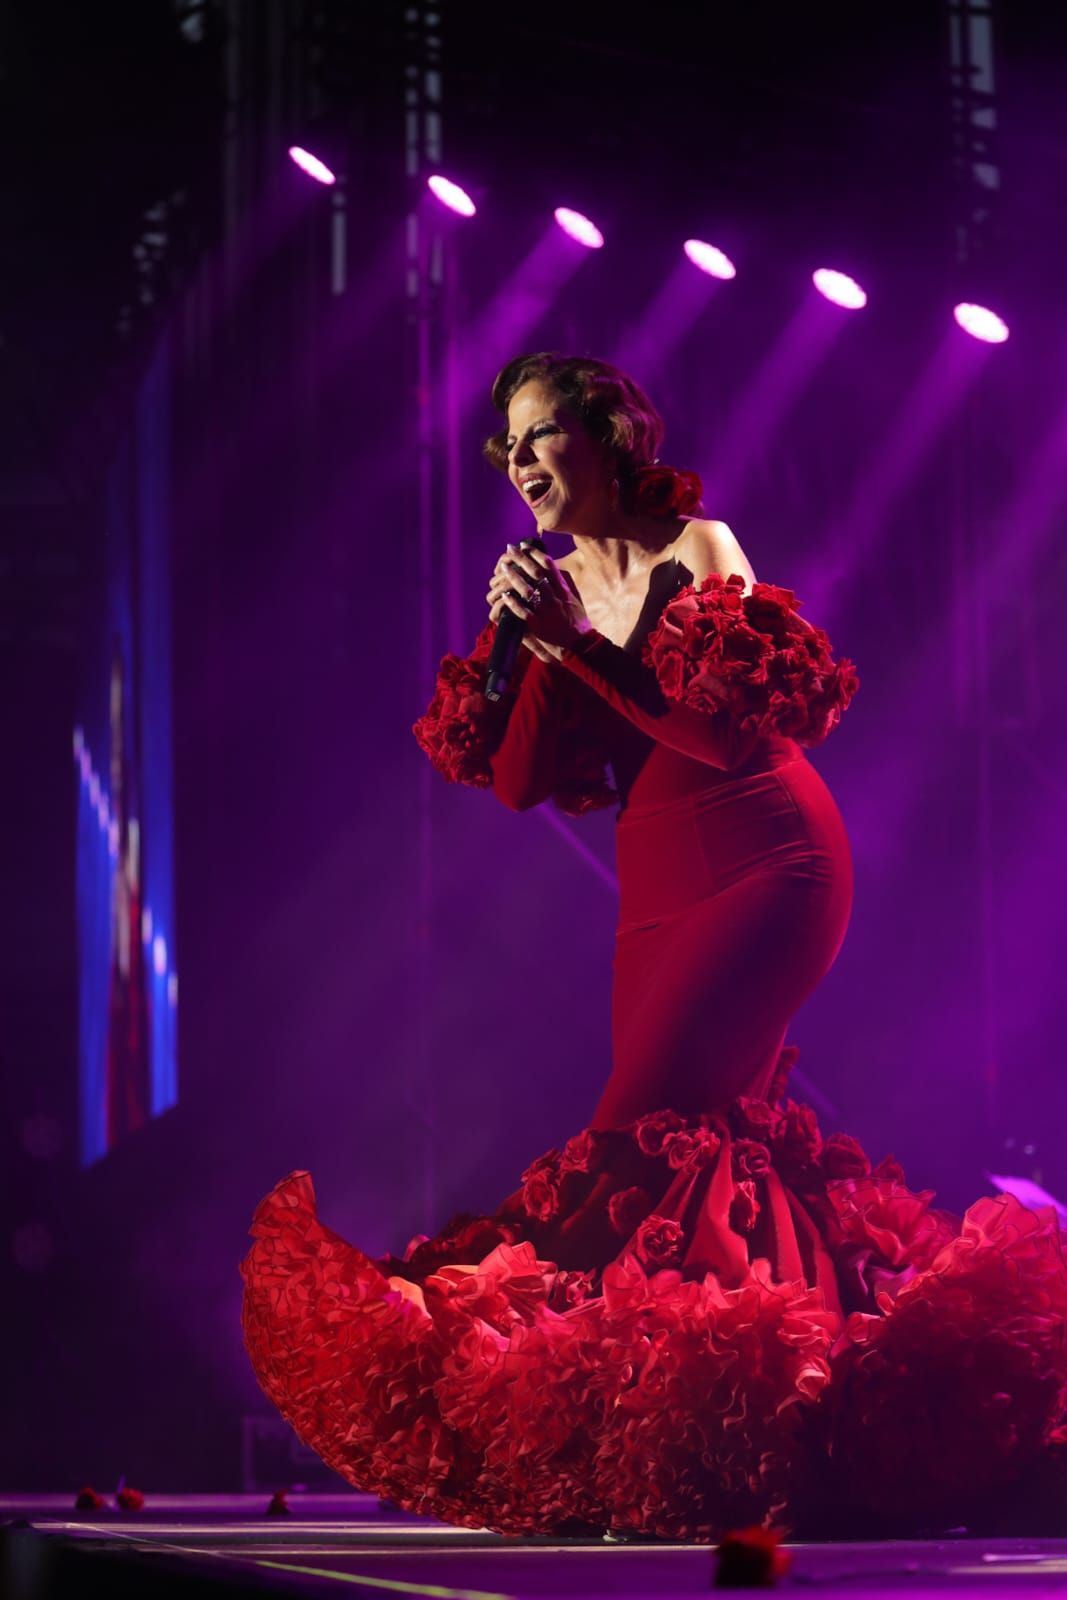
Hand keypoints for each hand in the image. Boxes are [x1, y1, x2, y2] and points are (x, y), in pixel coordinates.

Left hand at [486, 545, 590, 661]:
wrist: (581, 644)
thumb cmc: (579, 623)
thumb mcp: (575, 600)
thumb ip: (565, 586)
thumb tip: (556, 571)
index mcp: (563, 590)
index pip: (549, 567)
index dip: (536, 554)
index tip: (525, 545)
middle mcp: (554, 598)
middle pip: (536, 574)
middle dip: (522, 559)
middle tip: (510, 548)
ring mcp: (546, 612)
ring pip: (528, 591)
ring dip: (514, 578)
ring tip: (503, 567)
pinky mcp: (539, 626)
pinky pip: (524, 613)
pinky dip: (514, 603)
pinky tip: (504, 596)